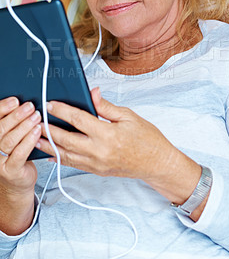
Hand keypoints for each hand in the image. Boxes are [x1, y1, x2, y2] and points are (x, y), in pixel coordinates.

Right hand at [0, 97, 40, 194]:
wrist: (17, 181)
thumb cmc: (17, 156)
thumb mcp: (12, 137)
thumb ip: (14, 124)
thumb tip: (23, 105)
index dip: (3, 108)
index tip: (15, 101)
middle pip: (1, 129)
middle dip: (17, 116)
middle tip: (30, 107)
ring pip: (10, 140)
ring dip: (25, 126)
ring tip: (36, 117)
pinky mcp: (11, 170)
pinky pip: (20, 153)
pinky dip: (29, 141)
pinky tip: (37, 132)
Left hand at [38, 88, 200, 202]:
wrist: (157, 163)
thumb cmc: (147, 138)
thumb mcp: (128, 116)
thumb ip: (106, 106)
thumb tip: (92, 93)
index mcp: (108, 134)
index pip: (78, 119)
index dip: (62, 110)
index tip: (50, 104)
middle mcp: (99, 151)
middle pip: (66, 139)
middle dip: (48, 129)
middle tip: (36, 120)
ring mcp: (97, 164)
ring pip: (66, 155)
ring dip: (49, 146)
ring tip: (35, 138)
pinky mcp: (97, 171)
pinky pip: (73, 165)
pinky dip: (60, 159)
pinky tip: (51, 154)